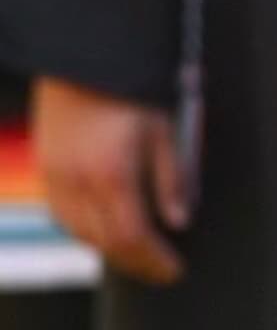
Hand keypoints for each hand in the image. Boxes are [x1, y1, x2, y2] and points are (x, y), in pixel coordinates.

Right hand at [32, 76, 189, 284]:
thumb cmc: (133, 91)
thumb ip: (173, 179)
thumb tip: (179, 222)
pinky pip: (62, 215)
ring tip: (138, 255)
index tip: (175, 271)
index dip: (154, 260)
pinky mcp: (45, 167)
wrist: (86, 58)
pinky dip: (85, 230)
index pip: (132, 237)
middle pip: (105, 242)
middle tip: (161, 270)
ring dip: (109, 249)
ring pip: (79, 233)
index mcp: (112, 174)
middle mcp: (77, 182)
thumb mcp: (166, 130)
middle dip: (135, 262)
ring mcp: (55, 176)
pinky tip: (105, 230)